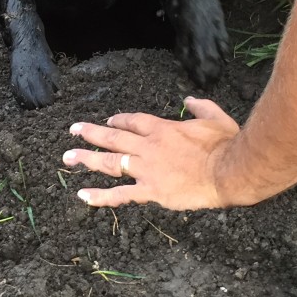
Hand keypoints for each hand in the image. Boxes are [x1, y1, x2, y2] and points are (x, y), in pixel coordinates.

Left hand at [62, 97, 240, 209]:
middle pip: (114, 137)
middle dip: (91, 133)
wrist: (228, 171)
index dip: (119, 121)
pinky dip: (101, 196)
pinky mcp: (151, 191)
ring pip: (111, 162)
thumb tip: (189, 99)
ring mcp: (147, 169)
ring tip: (68, 157)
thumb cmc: (224, 144)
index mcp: (163, 128)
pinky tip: (83, 196)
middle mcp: (149, 146)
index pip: (133, 121)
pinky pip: (121, 195)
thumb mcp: (215, 117)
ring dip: (87, 159)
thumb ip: (200, 106)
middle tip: (74, 130)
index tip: (109, 121)